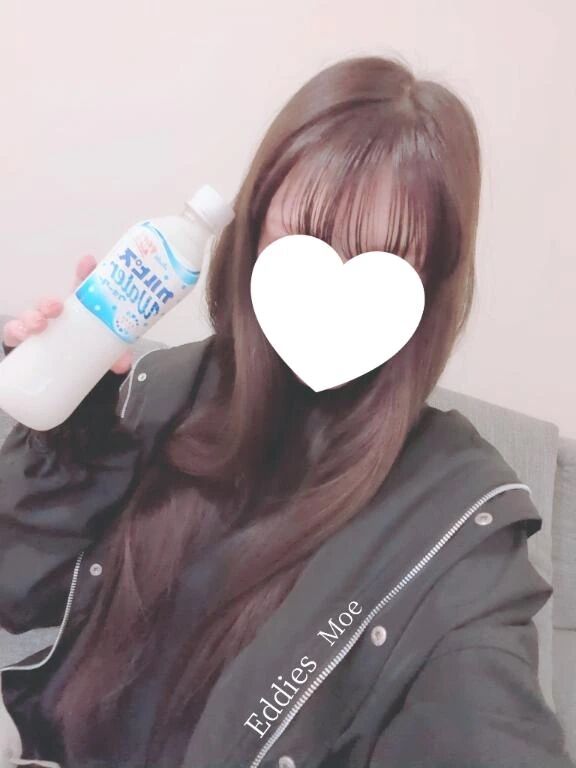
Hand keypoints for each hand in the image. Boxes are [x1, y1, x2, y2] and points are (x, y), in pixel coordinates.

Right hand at [2, 253, 132, 374]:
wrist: (68, 378)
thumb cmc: (87, 355)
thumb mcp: (106, 356)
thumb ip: (116, 358)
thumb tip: (123, 364)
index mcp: (80, 313)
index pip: (82, 289)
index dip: (84, 273)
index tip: (88, 262)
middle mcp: (57, 317)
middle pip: (50, 303)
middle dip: (51, 302)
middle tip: (56, 307)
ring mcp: (39, 327)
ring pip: (31, 315)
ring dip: (33, 316)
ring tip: (39, 324)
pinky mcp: (23, 342)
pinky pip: (14, 332)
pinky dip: (16, 331)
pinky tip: (22, 334)